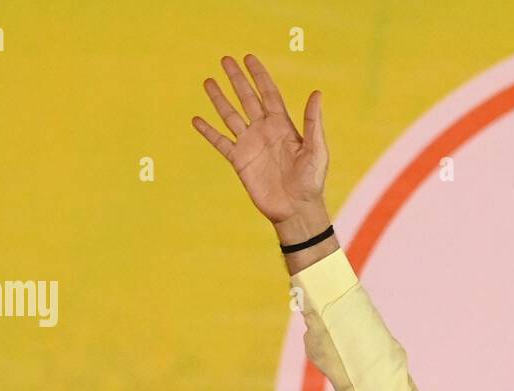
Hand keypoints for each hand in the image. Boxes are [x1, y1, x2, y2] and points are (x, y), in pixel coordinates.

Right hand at [192, 54, 328, 224]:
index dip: (259, 75)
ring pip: (231, 116)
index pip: (268, 93)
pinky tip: (197, 119)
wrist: (296, 209)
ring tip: (208, 81)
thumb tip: (317, 92)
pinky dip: (208, 131)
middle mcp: (264, 131)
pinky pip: (220, 142)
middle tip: (225, 59)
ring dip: (219, 99)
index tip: (249, 58)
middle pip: (247, 98)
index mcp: (283, 125)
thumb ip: (313, 122)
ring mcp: (250, 145)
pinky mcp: (239, 161)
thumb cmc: (311, 181)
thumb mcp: (316, 149)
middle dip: (237, 79)